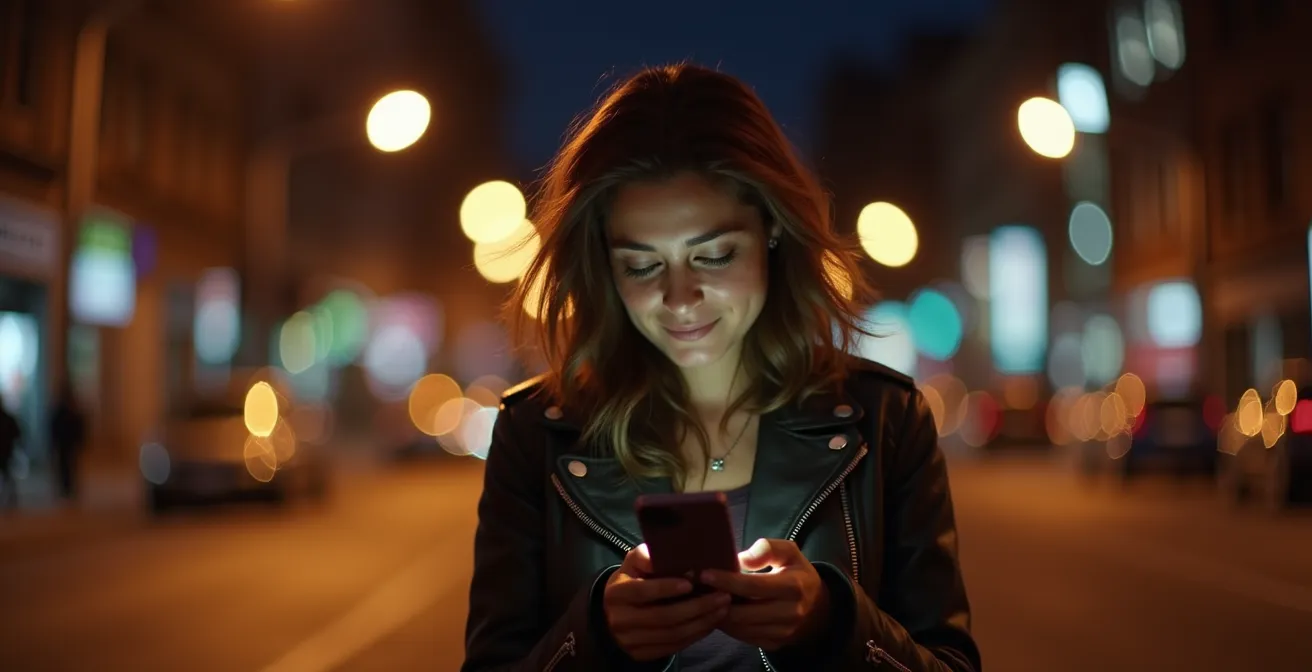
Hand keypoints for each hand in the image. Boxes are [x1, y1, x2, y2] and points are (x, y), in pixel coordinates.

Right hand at [602, 543, 731, 661]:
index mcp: (617, 593)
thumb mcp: (633, 562)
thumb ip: (645, 556)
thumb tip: (659, 557)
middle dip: (696, 607)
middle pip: (663, 617)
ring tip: (722, 609)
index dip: (667, 588)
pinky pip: (673, 647)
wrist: (615, 612)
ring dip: (701, 622)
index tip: (691, 582)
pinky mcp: (641, 654)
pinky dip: (695, 635)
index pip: (643, 591)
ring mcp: (630, 641)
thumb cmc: (632, 579)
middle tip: (721, 596)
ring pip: (672, 635)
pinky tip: (710, 623)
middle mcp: (620, 620)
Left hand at [699, 538, 830, 651]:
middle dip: (716, 600)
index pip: (752, 586)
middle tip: (698, 588)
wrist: (818, 609)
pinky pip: (744, 637)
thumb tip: (741, 560)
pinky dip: (728, 625)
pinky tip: (719, 611)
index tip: (704, 574)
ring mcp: (783, 632)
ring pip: (740, 628)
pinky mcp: (775, 644)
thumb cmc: (797, 574)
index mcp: (794, 586)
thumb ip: (767, 549)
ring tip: (705, 599)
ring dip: (719, 614)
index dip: (726, 581)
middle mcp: (790, 613)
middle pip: (742, 612)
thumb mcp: (789, 552)